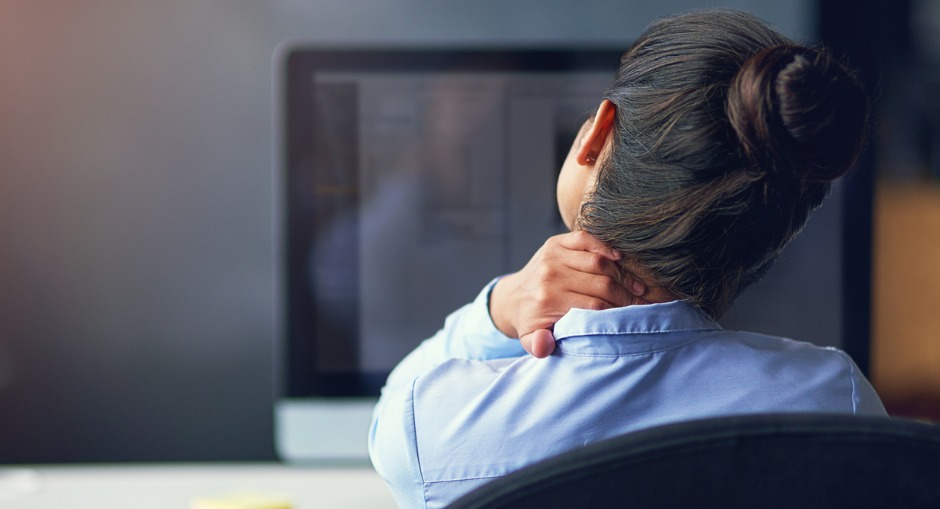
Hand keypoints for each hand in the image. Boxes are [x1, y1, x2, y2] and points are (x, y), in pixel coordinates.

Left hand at [489, 231, 647, 357]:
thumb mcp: (530, 339)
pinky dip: (605, 246)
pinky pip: (586, 239)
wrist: (512, 298)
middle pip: (601, 283)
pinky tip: (620, 258)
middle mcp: (550, 275)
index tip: (634, 318)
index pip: (594, 306)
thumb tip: (545, 345)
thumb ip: (538, 346)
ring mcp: (553, 256)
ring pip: (599, 262)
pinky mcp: (555, 242)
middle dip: (625, 295)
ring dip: (622, 275)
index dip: (617, 312)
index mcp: (547, 300)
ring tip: (636, 288)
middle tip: (641, 304)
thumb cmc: (530, 322)